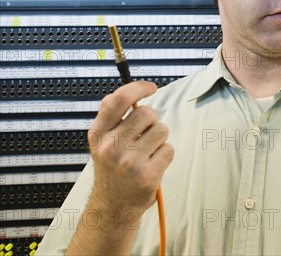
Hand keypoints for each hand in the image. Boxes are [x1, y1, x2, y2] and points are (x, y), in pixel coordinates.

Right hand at [87, 81, 173, 218]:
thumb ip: (114, 117)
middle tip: (143, 137)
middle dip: (151, 121)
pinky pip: (169, 149)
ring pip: (161, 129)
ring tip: (147, 152)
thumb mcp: (102, 142)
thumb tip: (135, 90)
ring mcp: (129, 162)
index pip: (118, 100)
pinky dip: (164, 155)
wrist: (113, 206)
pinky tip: (152, 165)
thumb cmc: (113, 169)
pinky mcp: (146, 174)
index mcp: (98, 134)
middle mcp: (110, 147)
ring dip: (159, 138)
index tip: (151, 87)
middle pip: (147, 113)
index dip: (138, 88)